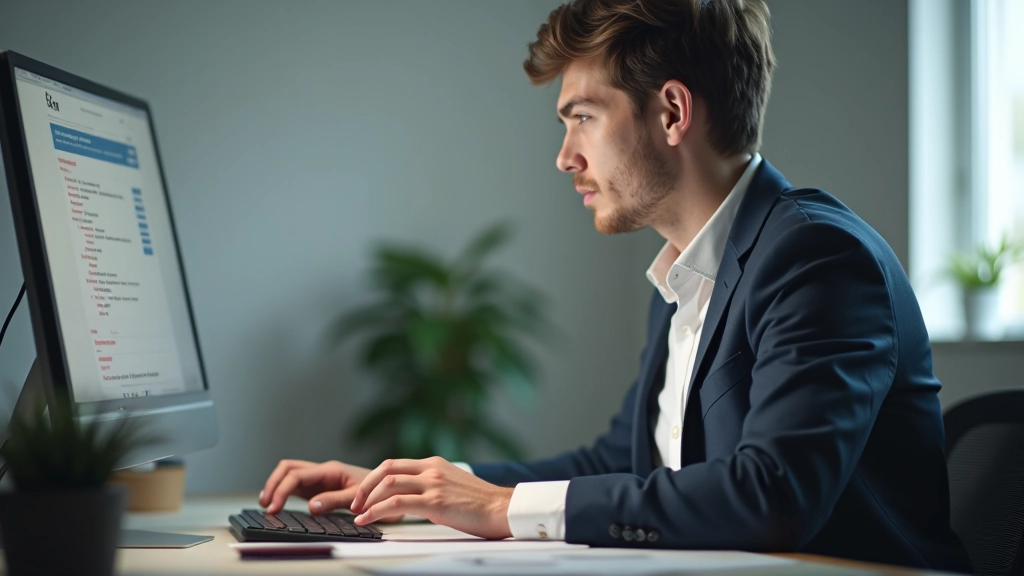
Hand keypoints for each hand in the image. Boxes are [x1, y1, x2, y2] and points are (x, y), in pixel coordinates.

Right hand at [259, 459, 400, 520]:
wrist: (392, 488)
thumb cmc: (379, 490)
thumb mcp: (358, 497)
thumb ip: (334, 500)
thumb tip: (312, 506)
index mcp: (330, 469)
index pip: (297, 475)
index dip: (282, 490)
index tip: (274, 507)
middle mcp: (323, 470)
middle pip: (289, 468)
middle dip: (273, 483)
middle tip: (266, 505)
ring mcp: (321, 478)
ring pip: (291, 473)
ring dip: (276, 485)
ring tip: (267, 504)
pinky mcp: (321, 487)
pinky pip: (298, 484)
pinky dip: (285, 491)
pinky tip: (279, 503)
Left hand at [349, 456, 513, 539]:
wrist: (503, 508)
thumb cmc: (482, 503)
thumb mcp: (453, 485)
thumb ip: (433, 485)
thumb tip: (414, 497)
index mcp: (434, 464)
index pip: (395, 464)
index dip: (374, 478)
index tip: (364, 494)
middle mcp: (431, 469)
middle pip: (386, 469)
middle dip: (365, 486)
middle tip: (355, 502)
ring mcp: (433, 484)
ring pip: (388, 484)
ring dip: (367, 499)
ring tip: (358, 513)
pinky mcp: (435, 502)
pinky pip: (397, 504)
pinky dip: (376, 511)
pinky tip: (368, 520)